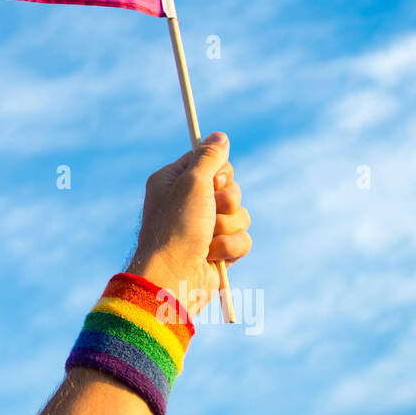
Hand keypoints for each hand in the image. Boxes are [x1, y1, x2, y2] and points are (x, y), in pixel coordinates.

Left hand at [127, 132, 250, 315]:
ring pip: (240, 215)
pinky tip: (211, 256)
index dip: (219, 173)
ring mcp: (203, 228)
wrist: (173, 279)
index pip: (209, 162)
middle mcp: (188, 202)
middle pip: (230, 188)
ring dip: (228, 226)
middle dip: (227, 202)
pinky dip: (231, 248)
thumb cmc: (176, 228)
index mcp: (174, 182)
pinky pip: (242, 239)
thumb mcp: (192, 183)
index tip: (214, 182)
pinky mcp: (217, 250)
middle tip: (210, 212)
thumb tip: (220, 136)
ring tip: (207, 239)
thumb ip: (209, 157)